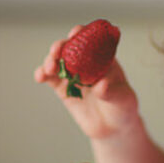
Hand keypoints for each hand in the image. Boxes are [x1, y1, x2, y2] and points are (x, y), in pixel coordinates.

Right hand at [34, 24, 140, 140]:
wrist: (112, 128)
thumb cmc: (122, 107)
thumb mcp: (123, 99)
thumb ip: (112, 91)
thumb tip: (101, 85)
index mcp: (103, 58)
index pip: (91, 40)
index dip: (82, 34)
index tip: (75, 34)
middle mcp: (85, 63)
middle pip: (69, 48)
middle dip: (61, 46)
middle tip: (57, 51)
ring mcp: (72, 74)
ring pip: (57, 61)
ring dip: (50, 60)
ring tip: (49, 68)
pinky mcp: (62, 88)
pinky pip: (50, 78)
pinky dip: (42, 74)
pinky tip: (40, 76)